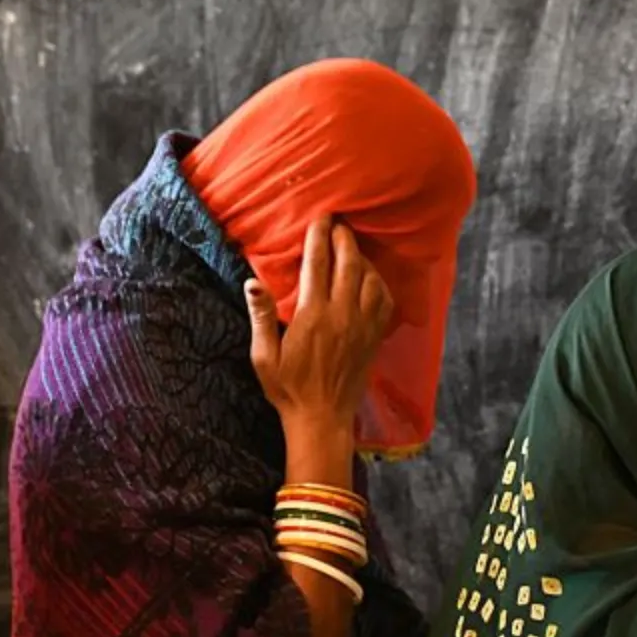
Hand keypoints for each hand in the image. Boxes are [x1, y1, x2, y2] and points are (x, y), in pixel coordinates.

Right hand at [245, 218, 393, 445]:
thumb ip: (261, 316)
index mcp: (312, 316)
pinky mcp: (374, 338)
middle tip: (339, 223)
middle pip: (349, 264)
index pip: (317, 265)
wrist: (322, 420)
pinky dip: (379, 283)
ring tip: (351, 247)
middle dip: (344, 238)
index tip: (321, 217)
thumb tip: (253, 282)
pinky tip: (370, 278)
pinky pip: (384, 301)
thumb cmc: (287, 389)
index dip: (319, 237)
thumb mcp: (264, 357)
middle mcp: (342, 316)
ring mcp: (362, 327)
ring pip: (370, 279)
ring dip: (362, 258)